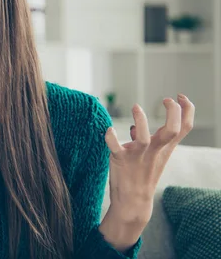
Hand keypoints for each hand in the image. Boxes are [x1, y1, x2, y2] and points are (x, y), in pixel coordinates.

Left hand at [104, 94, 194, 226]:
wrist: (133, 200)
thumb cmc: (143, 174)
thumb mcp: (152, 156)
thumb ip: (147, 141)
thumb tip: (134, 127)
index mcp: (165, 148)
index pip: (185, 127)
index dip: (187, 110)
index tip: (181, 97)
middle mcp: (154, 150)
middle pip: (172, 131)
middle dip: (173, 113)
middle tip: (167, 99)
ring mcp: (138, 155)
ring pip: (143, 137)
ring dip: (140, 120)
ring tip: (136, 106)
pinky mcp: (120, 159)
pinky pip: (115, 146)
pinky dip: (111, 137)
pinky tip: (109, 130)